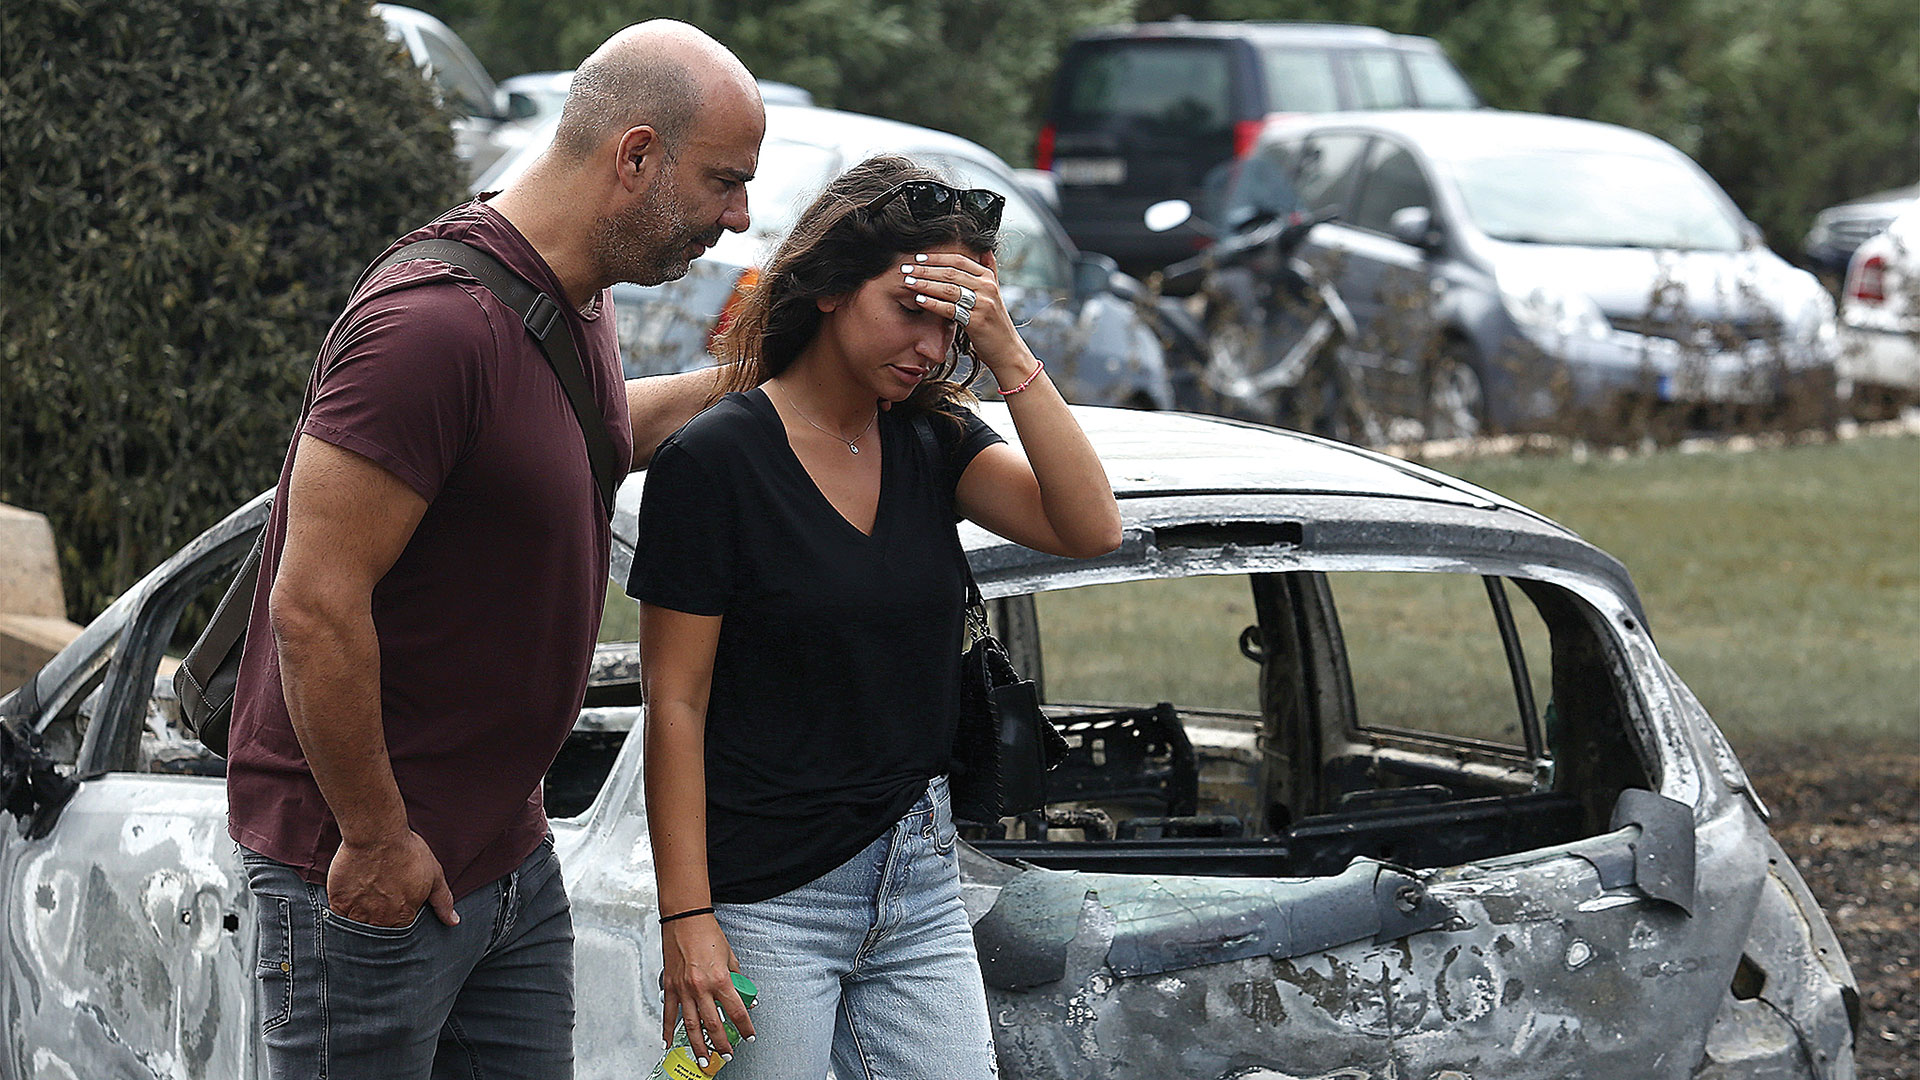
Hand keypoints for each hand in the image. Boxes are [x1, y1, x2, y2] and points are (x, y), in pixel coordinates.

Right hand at [326, 829, 458, 927]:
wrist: (377, 834)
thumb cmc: (407, 851)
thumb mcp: (434, 875)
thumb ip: (443, 902)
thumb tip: (453, 922)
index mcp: (403, 917)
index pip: (401, 934)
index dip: (400, 923)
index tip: (397, 911)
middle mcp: (379, 920)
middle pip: (379, 933)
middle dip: (380, 924)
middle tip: (380, 904)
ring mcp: (357, 912)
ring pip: (358, 928)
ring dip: (362, 920)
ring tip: (366, 903)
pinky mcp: (339, 902)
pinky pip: (339, 918)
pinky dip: (344, 913)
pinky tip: (350, 901)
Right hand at [661, 915, 754, 1067]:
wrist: (685, 919)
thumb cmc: (708, 933)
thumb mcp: (730, 956)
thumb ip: (737, 977)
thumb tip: (745, 995)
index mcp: (720, 979)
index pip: (736, 1011)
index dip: (745, 1027)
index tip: (749, 1036)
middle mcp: (701, 987)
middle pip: (713, 1025)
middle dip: (721, 1044)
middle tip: (727, 1055)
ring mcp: (684, 989)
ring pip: (691, 1025)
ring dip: (698, 1046)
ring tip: (703, 1060)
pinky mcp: (670, 986)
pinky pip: (669, 1013)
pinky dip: (668, 1030)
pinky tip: (669, 1043)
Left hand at [901, 250, 1038, 390]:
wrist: (1007, 350)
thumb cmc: (995, 322)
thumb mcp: (995, 293)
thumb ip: (990, 271)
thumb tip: (985, 249)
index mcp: (988, 278)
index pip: (959, 260)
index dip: (937, 257)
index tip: (918, 257)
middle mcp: (987, 288)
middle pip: (951, 273)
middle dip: (926, 269)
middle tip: (906, 268)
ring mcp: (983, 304)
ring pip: (949, 289)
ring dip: (926, 284)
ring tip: (908, 281)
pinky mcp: (977, 321)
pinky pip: (950, 309)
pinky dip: (933, 303)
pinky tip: (919, 300)